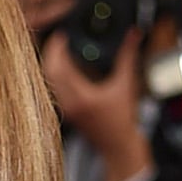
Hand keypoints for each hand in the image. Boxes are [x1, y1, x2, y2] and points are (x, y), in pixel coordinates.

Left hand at [40, 24, 150, 180]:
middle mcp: (68, 105)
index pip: (60, 69)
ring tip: (57, 49)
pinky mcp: (65, 111)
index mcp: (81, 98)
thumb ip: (128, 57)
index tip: (60, 35)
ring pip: (48, 82)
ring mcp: (64, 109)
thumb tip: (133, 34)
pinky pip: (53, 89)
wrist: (117, 146)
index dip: (57, 49)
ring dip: (50, 64)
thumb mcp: (126, 85)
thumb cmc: (122, 122)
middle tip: (57, 39)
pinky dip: (55, 75)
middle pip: (49, 74)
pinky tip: (60, 67)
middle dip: (51, 54)